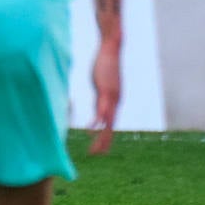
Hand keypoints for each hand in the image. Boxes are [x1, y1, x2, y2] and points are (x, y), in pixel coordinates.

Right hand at [88, 36, 120, 153]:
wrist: (112, 49)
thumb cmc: (106, 62)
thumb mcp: (102, 82)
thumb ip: (101, 93)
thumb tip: (99, 99)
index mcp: (114, 100)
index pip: (111, 123)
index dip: (106, 136)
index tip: (101, 148)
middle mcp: (115, 101)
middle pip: (111, 127)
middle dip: (105, 142)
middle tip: (98, 155)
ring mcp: (112, 98)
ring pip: (107, 123)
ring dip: (101, 138)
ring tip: (95, 150)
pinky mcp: (106, 92)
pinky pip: (100, 111)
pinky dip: (95, 123)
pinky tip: (89, 131)